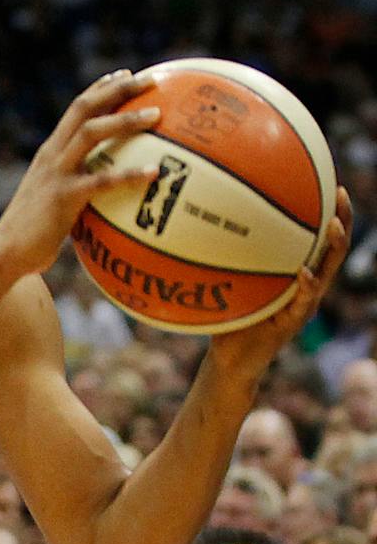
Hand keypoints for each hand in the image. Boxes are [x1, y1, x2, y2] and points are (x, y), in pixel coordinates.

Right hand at [0, 70, 161, 276]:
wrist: (2, 254)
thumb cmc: (30, 237)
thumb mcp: (51, 202)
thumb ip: (73, 190)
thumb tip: (105, 196)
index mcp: (50, 153)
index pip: (76, 109)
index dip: (101, 88)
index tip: (126, 75)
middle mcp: (51, 156)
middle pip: (84, 108)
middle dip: (118, 89)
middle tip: (151, 80)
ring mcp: (56, 174)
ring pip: (91, 132)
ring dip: (125, 120)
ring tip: (157, 116)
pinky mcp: (62, 198)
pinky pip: (102, 181)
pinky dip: (130, 174)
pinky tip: (155, 173)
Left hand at [206, 186, 351, 383]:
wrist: (228, 360)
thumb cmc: (228, 318)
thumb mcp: (228, 282)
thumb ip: (225, 259)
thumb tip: (201, 223)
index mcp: (295, 273)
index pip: (318, 237)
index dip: (328, 211)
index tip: (329, 182)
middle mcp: (306, 285)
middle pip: (333, 248)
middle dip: (341, 219)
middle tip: (341, 193)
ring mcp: (304, 304)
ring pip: (327, 271)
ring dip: (332, 247)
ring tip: (333, 225)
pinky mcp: (293, 323)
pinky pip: (303, 302)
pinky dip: (306, 287)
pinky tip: (304, 273)